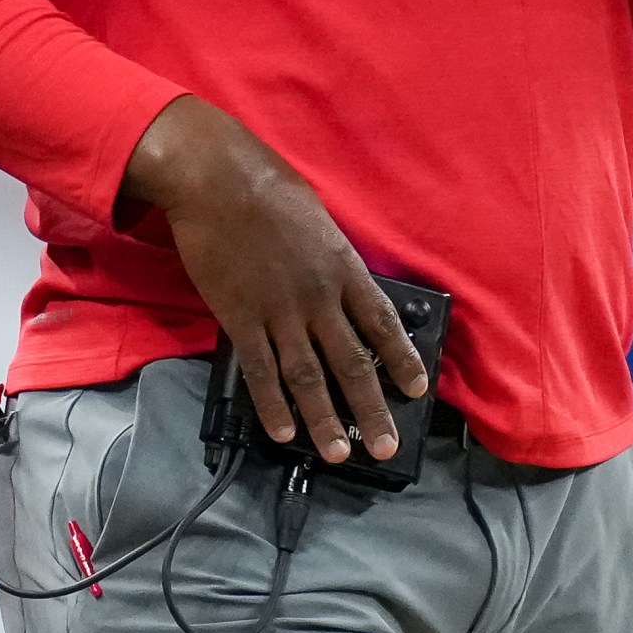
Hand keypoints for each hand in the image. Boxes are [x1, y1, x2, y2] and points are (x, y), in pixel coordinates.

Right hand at [121, 98, 428, 465]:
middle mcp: (318, 296)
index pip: (382, 323)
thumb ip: (331, 258)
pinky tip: (283, 431)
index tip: (416, 390)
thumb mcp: (317, 218)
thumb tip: (340, 285)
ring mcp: (279, 311)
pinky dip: (272, 405)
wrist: (216, 178)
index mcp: (343, 267)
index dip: (401, 359)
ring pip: (309, 377)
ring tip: (338, 453)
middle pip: (352, 362)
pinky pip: (261, 370)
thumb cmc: (267, 187)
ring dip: (325, 420)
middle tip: (385, 446)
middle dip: (371, 408)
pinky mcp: (240, 318)